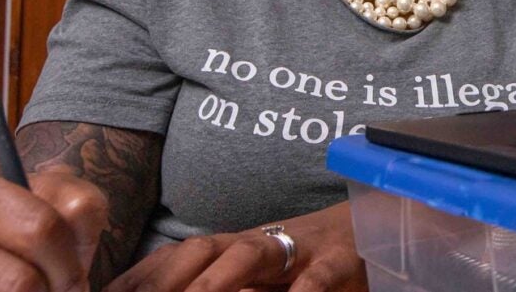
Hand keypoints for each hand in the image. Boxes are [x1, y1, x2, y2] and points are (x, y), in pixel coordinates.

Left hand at [104, 202, 365, 291]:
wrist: (375, 230)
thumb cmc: (305, 266)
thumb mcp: (256, 281)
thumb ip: (216, 285)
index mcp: (232, 249)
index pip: (175, 259)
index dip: (140, 278)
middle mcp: (258, 243)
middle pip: (203, 251)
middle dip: (165, 278)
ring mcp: (298, 249)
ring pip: (250, 254)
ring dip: (217, 281)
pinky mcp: (340, 261)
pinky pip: (317, 276)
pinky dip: (303, 289)